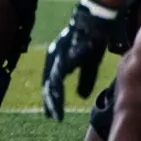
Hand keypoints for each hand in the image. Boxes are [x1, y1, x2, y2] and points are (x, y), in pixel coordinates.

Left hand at [42, 1, 115, 120]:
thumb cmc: (89, 43)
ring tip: (54, 111)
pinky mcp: (62, 54)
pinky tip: (57, 95)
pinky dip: (56, 85)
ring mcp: (56, 55)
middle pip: (47, 83)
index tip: (52, 113)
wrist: (93, 24)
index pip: (50, 82)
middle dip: (49, 101)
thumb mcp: (87, 65)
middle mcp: (52, 58)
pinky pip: (57, 72)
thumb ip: (84, 80)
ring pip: (49, 80)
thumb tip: (80, 96)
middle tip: (51, 116)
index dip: (51, 97)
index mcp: (56, 60)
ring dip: (51, 97)